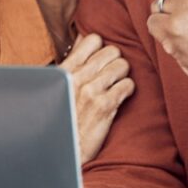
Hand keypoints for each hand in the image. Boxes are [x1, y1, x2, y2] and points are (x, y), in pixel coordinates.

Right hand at [59, 34, 134, 163]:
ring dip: (122, 76)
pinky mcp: (106, 106)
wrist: (62, 149)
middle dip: (115, 62)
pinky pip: (128, 85)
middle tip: (111, 76)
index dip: (102, 49)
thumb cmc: (62, 117)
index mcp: (66, 69)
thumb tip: (84, 37)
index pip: (93, 39)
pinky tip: (119, 98)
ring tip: (115, 87)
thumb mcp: (59, 86)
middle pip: (112, 51)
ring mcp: (92, 90)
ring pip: (122, 65)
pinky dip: (127, 90)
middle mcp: (79, 77)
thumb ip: (72, 61)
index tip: (101, 61)